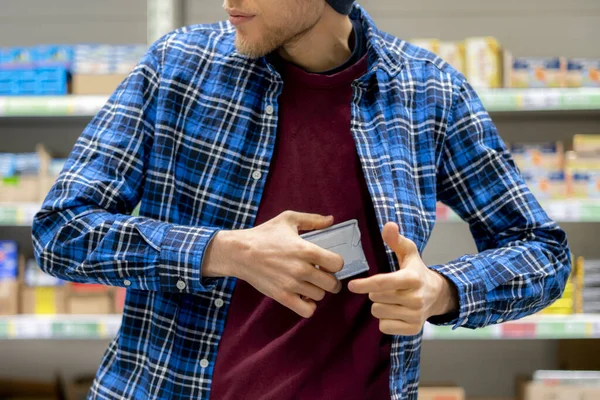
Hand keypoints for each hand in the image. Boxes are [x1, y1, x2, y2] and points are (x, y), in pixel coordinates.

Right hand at [203, 211, 343, 317]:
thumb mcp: (288, 219)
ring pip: (320, 296)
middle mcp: (301, 269)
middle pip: (332, 284)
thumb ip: (312, 220)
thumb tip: (331, 220)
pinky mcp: (282, 296)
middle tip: (323, 276)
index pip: (337, 263)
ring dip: (318, 291)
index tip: (329, 262)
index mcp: (305, 249)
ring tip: (311, 284)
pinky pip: (307, 311)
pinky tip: (304, 297)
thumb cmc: (264, 234)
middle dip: (331, 280)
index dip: (336, 263)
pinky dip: (309, 306)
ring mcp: (292, 284)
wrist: (239, 252)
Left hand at [348, 222, 457, 335]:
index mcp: (412, 278)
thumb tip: (388, 225)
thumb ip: (396, 239)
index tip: (351, 285)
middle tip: (387, 289)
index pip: (382, 283)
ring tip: (392, 300)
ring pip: (378, 312)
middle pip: (375, 298)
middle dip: (375, 293)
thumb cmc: (416, 272)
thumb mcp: (409, 253)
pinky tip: (395, 312)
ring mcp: (415, 315)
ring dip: (380, 306)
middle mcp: (416, 298)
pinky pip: (384, 327)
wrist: (438, 295)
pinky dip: (385, 320)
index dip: (364, 284)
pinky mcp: (413, 329)